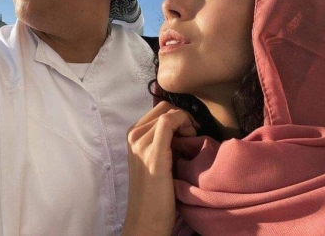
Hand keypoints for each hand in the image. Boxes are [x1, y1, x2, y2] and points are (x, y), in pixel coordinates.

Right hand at [122, 102, 198, 235]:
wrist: (147, 217)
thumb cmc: (156, 190)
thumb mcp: (156, 156)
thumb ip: (163, 138)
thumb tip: (182, 122)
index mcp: (132, 134)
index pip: (159, 108)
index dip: (178, 114)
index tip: (189, 131)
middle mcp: (133, 135)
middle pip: (165, 107)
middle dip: (182, 117)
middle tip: (191, 136)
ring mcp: (140, 143)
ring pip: (168, 113)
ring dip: (185, 123)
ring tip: (189, 143)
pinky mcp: (153, 153)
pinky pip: (168, 121)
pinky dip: (183, 123)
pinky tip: (190, 141)